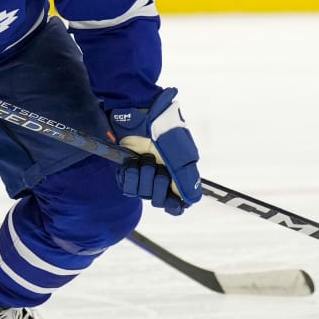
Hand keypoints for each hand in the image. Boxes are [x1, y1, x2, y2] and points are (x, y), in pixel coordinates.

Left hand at [109, 88, 201, 215]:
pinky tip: (132, 165)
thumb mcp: (180, 154)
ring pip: (142, 194)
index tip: (172, 201)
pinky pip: (127, 187)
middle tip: (158, 168)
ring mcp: (143, 174)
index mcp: (178, 175)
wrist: (138, 113)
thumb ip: (186, 178)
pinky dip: (129, 177)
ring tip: (144, 159)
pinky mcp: (127, 170)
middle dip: (158, 186)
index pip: (176, 204)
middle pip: (160, 201)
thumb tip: (192, 201)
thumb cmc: (163, 130)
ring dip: (143, 177)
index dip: (174, 205)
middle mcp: (161, 177)